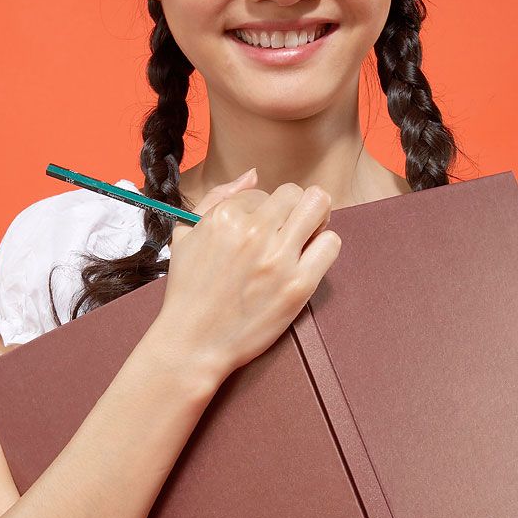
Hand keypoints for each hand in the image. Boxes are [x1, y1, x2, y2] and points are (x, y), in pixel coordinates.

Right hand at [159, 169, 341, 385]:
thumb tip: (254, 175)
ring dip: (315, 220)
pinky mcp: (298, 286)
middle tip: (291, 229)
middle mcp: (253, 232)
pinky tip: (308, 260)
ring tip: (304, 239)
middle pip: (297, 194)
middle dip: (295, 208)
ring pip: (320, 208)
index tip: (260, 230)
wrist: (193, 342)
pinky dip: (323, 247)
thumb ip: (218, 197)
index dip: (265, 210)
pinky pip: (330, 244)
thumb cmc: (188, 290)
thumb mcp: (186, 234)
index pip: (265, 191)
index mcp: (225, 216)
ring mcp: (278, 259)